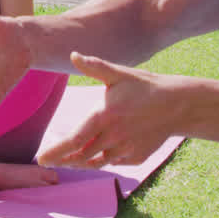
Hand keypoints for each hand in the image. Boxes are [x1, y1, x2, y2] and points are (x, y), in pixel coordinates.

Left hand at [37, 53, 173, 168]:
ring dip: (79, 163)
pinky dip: (102, 160)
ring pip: (97, 162)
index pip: (74, 140)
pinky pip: (114, 162)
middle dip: (63, 160)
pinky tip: (94, 155)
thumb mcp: (119, 74)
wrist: (178, 104)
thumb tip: (73, 54)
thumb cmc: (144, 86)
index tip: (40, 158)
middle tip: (47, 161)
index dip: (56, 152)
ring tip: (66, 161)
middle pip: (82, 155)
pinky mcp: (137, 156)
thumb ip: (94, 66)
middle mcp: (114, 136)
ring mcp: (127, 149)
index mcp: (104, 116)